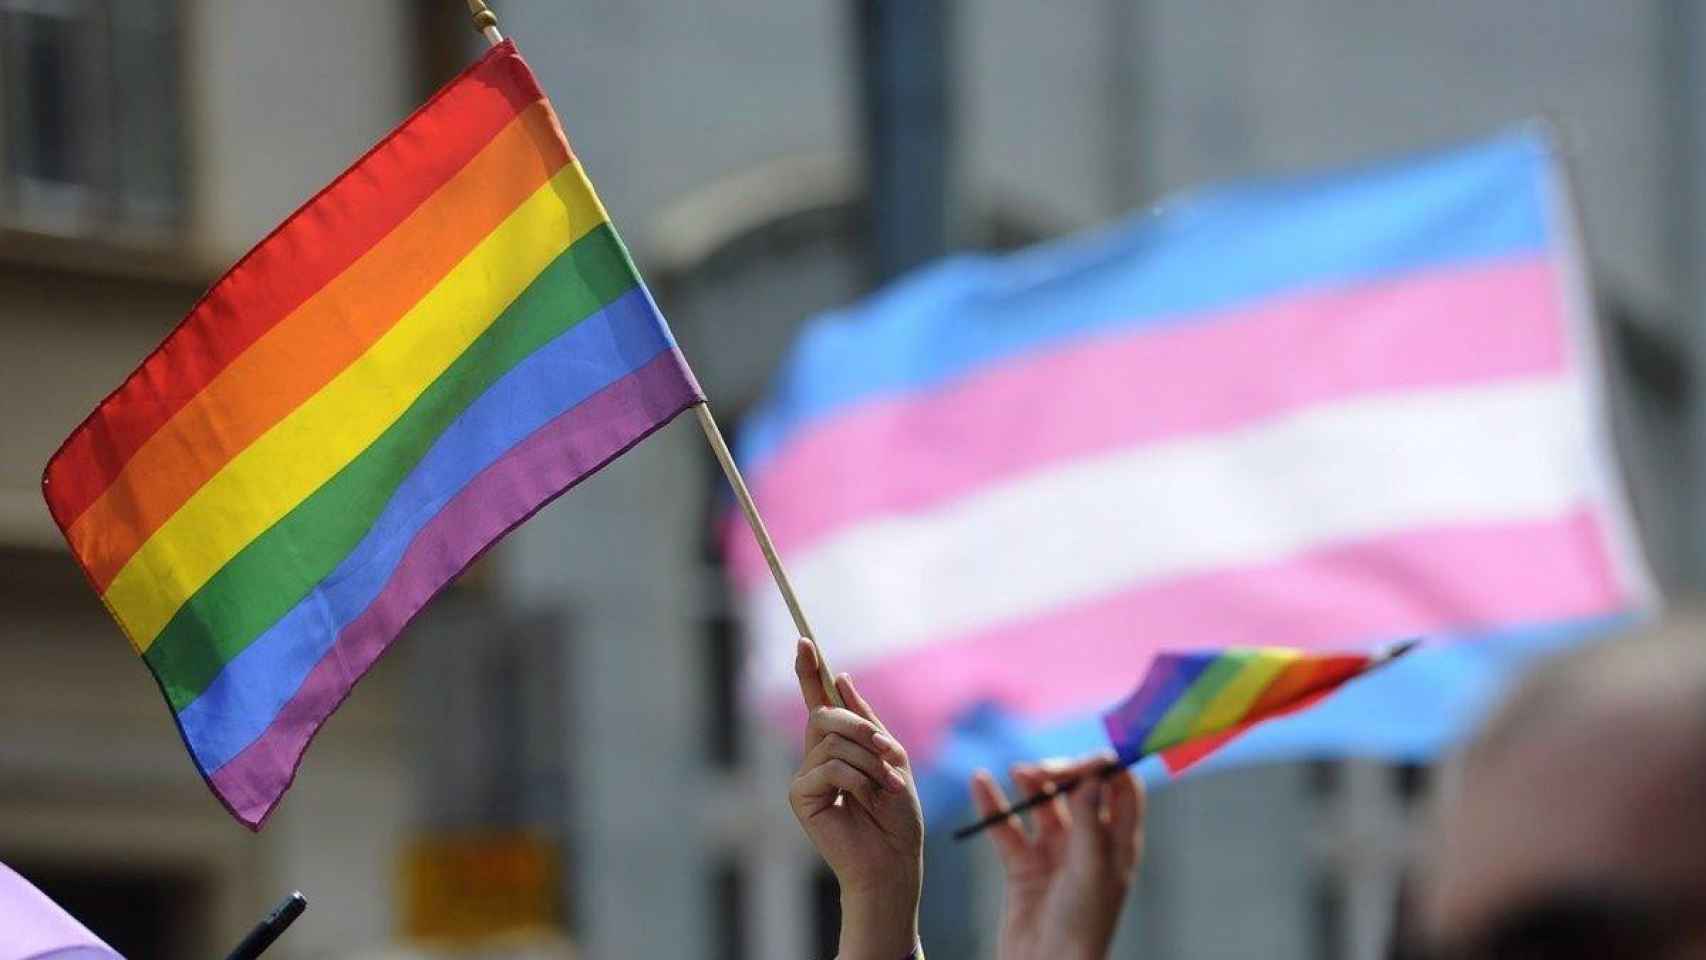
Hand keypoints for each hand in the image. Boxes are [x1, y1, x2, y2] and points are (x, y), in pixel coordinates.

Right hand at [788, 638, 923, 959]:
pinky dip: (859, 780)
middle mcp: (816, 757)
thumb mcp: (892, 758)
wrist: (894, 861)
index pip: (819, 701)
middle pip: (824, 714)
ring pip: (832, 741)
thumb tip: (840, 677)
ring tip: (886, 788)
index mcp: (839, 746)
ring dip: (869, 761)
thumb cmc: (898, 816)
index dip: (808, 670)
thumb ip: (866, 722)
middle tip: (887, 751)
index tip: (803, 640)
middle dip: (860, 726)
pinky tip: (868, 799)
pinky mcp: (801, 796)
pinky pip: (831, 767)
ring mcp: (807, 776)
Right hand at [972, 755, 1143, 959]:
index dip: (1107, 769)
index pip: (1122, 790)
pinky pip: (1007, 829)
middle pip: (1079, 792)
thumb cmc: (1082, 924)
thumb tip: (1093, 776)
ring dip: (1031, 784)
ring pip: (1042, 806)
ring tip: (1017, 772)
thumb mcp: (1091, 869)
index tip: (1085, 760)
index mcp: (1117, 844)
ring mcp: (1054, 854)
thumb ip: (1089, 821)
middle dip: (1062, 774)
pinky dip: (993, 806)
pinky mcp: (1023, 866)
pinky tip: (980, 783)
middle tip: (1042, 771)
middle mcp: (1088, 844)